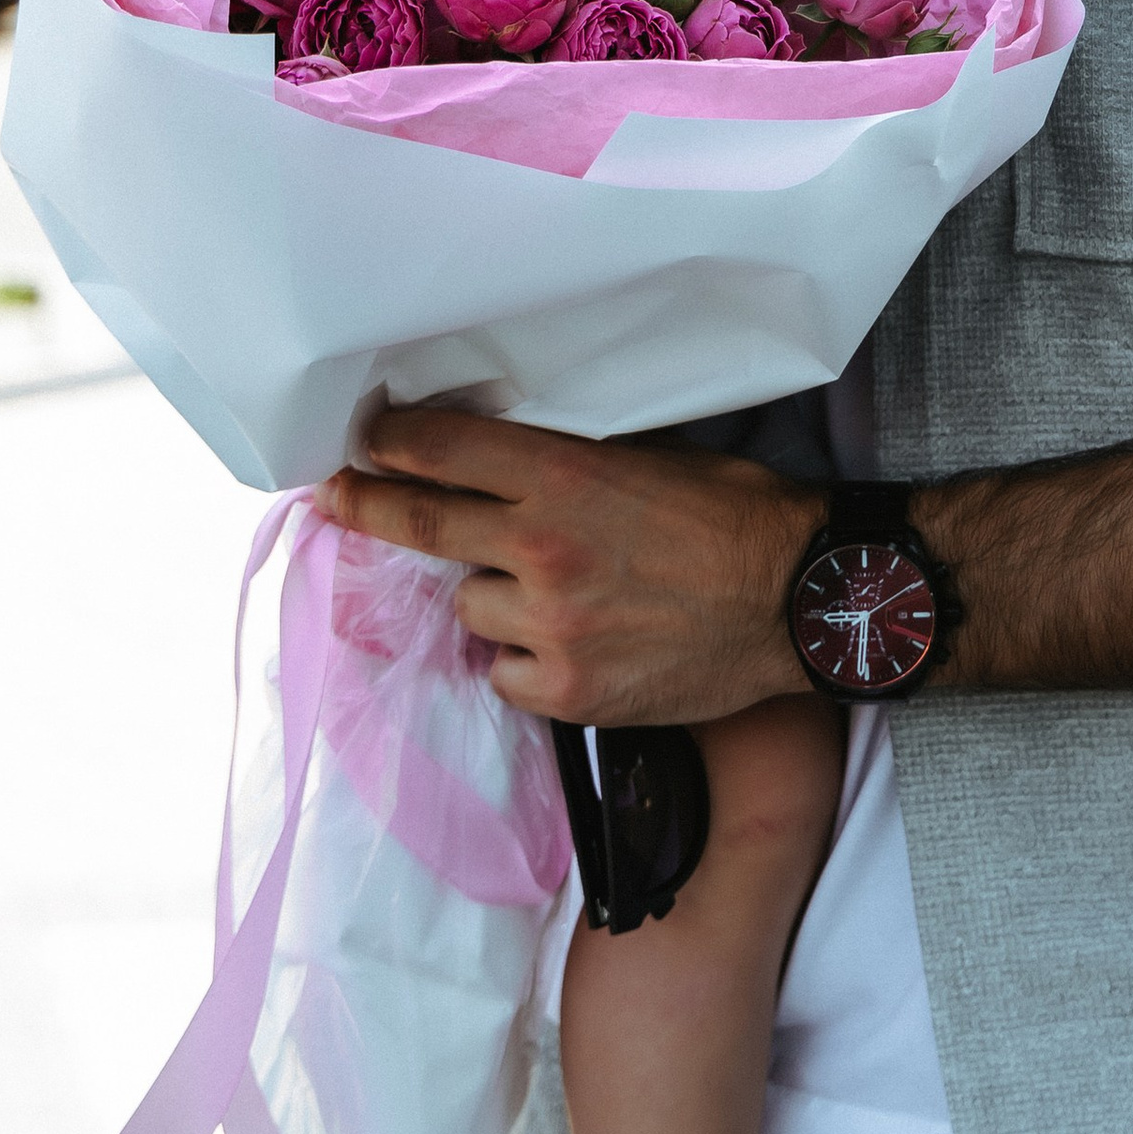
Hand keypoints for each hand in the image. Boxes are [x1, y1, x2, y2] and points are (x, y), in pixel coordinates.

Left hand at [317, 407, 821, 724]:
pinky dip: (526, 659)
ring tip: (558, 594)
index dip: (389, 444)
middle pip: (419, 525)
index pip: (443, 451)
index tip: (362, 443)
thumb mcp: (653, 459)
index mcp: (564, 478)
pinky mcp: (566, 690)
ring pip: (471, 606)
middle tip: (333, 497)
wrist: (799, 603)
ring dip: (495, 596)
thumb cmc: (737, 520)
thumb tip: (505, 460)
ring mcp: (549, 625)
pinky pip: (505, 671)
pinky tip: (573, 645)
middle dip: (365, 505)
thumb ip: (570, 463)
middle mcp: (542, 548)